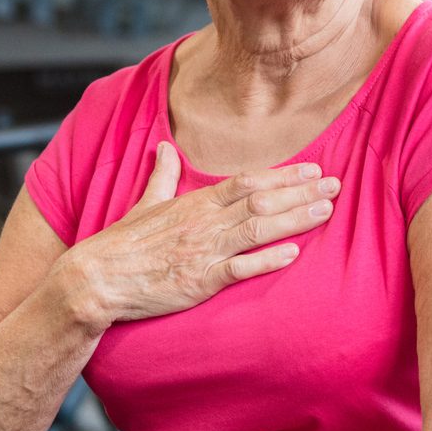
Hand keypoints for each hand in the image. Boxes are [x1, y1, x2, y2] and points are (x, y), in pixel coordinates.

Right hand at [63, 142, 338, 326]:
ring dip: (295, 219)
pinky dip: (266, 260)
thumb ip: (162, 176)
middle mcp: (203, 224)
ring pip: (257, 229)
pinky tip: (292, 253)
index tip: (312, 170)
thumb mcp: (143, 203)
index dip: (283, 176)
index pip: (247, 183)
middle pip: (261, 201)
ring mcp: (203, 252)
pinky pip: (238, 269)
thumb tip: (164, 148)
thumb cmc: (120, 244)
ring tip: (326, 211)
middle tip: (335, 185)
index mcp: (193, 204)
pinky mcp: (198, 282)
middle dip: (301, 193)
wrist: (96, 279)